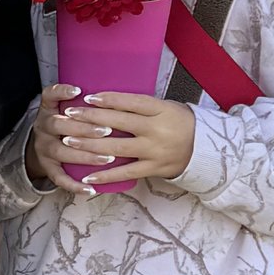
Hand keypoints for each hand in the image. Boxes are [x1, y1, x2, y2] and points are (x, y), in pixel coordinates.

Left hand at [36, 84, 196, 191]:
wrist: (205, 148)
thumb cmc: (180, 122)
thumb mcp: (166, 106)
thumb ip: (140, 106)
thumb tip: (106, 100)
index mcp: (161, 110)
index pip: (131, 102)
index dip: (109, 100)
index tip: (87, 97)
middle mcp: (157, 130)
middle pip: (119, 123)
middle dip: (91, 119)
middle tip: (69, 116)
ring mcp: (154, 151)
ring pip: (118, 148)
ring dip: (90, 145)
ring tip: (69, 141)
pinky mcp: (153, 169)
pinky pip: (126, 173)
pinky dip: (106, 176)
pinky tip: (87, 176)